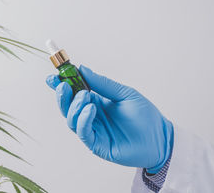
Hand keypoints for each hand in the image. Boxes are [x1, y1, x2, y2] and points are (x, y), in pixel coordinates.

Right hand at [46, 65, 172, 172]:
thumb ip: (103, 84)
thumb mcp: (124, 93)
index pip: (73, 93)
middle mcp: (90, 116)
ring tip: (85, 96)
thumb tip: (83, 69)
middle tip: (63, 85)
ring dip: (74, 106)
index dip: (61, 85)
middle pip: (67, 106)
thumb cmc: (144, 116)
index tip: (52, 76)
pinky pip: (83, 132)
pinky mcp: (97, 144)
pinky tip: (91, 110)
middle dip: (62, 95)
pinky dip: (83, 120)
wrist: (160, 138)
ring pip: (71, 119)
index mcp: (96, 102)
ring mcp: (93, 130)